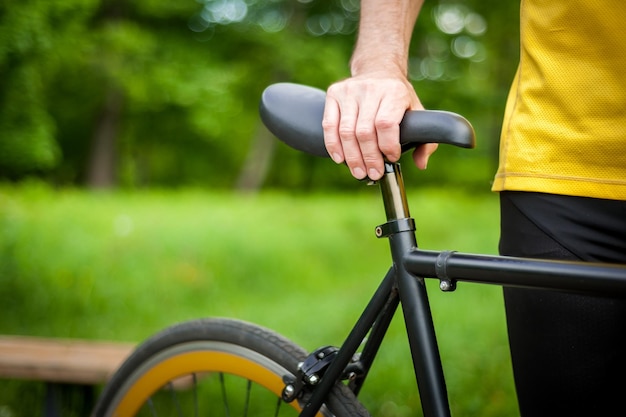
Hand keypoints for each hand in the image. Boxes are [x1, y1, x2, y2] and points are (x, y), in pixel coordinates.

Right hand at [322, 74, 437, 179]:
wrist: (378, 69)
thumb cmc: (397, 97)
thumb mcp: (416, 110)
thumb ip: (425, 139)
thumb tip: (421, 164)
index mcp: (394, 92)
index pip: (386, 124)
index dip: (387, 146)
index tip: (392, 158)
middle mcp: (371, 89)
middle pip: (365, 132)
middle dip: (369, 158)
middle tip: (373, 173)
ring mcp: (350, 90)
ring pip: (346, 132)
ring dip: (352, 157)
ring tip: (359, 172)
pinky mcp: (334, 93)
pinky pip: (330, 125)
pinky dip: (333, 145)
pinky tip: (341, 159)